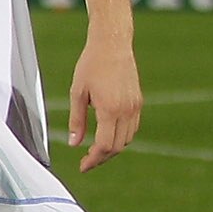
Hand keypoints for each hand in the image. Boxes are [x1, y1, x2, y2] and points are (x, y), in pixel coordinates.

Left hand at [67, 33, 141, 170]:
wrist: (112, 45)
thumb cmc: (90, 66)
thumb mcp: (77, 93)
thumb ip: (77, 121)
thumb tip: (74, 144)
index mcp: (109, 109)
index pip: (104, 145)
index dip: (93, 159)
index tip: (83, 166)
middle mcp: (126, 111)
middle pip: (117, 146)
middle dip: (101, 158)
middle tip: (86, 162)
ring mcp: (135, 107)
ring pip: (127, 139)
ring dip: (112, 148)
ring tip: (95, 151)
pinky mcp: (138, 102)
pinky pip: (132, 128)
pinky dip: (121, 137)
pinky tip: (107, 136)